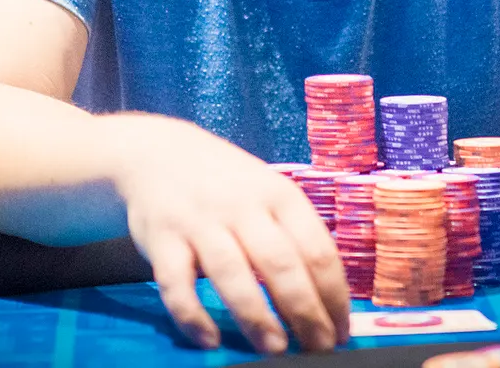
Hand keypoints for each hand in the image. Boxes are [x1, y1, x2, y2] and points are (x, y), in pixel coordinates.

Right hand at [111, 114, 348, 354]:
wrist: (158, 151)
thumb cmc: (225, 181)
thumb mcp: (267, 190)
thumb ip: (292, 233)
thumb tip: (325, 297)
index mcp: (279, 194)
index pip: (317, 249)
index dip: (334, 295)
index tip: (341, 330)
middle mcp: (242, 205)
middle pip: (280, 263)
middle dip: (304, 311)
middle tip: (318, 348)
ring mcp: (200, 221)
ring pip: (232, 273)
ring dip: (256, 316)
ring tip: (275, 348)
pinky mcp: (161, 238)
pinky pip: (176, 283)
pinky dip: (193, 315)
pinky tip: (210, 340)